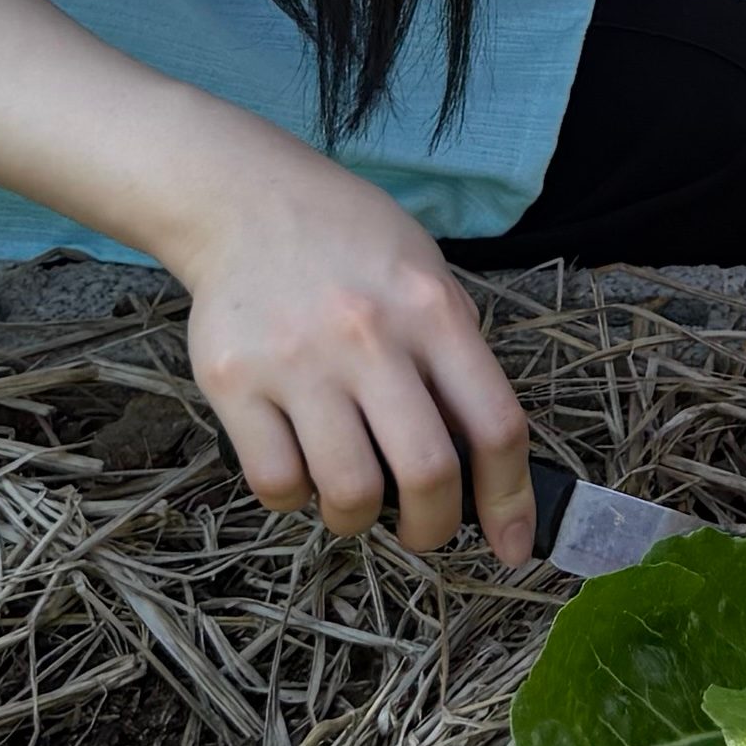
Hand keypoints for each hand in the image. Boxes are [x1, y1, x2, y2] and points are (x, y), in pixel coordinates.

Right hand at [169, 146, 533, 562]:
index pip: (496, 426)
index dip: (512, 500)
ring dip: (358, 518)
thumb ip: (456, 358)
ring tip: (353, 495)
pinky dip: (295, 497)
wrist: (244, 200)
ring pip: (349, 492)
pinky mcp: (233, 381)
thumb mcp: (428, 276)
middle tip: (424, 529)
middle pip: (427, 473)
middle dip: (434, 528)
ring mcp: (297, 361)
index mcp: (433, 312)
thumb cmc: (351, 247)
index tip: (512, 545)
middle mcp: (369, 337)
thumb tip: (483, 465)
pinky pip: (276, 481)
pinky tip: (300, 467)